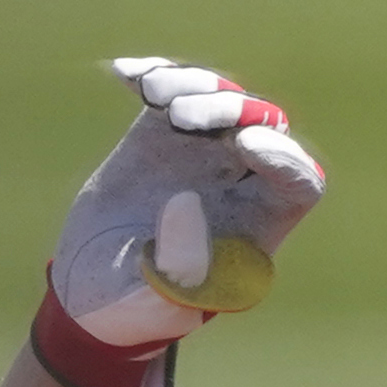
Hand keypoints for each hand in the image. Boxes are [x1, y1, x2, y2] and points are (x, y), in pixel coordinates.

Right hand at [51, 57, 326, 355]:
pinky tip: (127, 76)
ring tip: (151, 94)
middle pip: (263, 125)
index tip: (245, 145)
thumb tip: (187, 202)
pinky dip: (156, 77)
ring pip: (220, 99)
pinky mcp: (164, 134)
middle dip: (228, 111)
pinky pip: (174, 90)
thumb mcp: (151, 304)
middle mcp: (239, 183)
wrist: (88, 291)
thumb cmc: (133, 309)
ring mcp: (203, 153)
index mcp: (256, 229)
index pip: (297, 183)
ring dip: (192, 86)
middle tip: (178, 118)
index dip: (283, 159)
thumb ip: (175, 269)